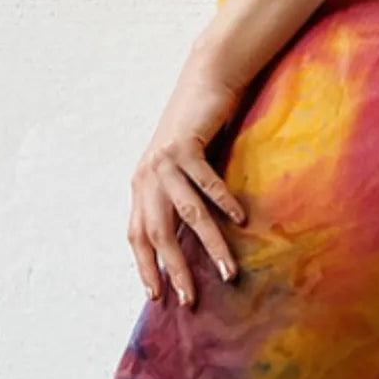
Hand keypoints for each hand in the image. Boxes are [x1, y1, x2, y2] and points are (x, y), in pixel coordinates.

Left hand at [128, 46, 247, 308]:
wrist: (205, 79)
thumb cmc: (199, 129)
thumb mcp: (179, 169)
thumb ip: (177, 199)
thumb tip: (186, 241)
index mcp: (142, 186)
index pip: (137, 236)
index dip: (145, 267)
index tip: (157, 297)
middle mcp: (146, 176)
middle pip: (158, 234)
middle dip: (174, 270)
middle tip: (189, 299)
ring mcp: (164, 161)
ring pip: (187, 215)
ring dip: (209, 246)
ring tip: (227, 271)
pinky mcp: (186, 146)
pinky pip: (206, 183)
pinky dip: (223, 202)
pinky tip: (240, 220)